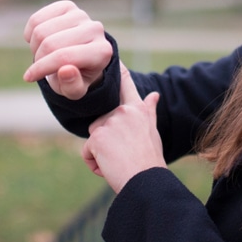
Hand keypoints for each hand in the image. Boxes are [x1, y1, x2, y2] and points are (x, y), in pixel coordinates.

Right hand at [23, 0, 113, 99]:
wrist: (79, 59)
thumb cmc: (76, 78)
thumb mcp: (74, 90)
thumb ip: (72, 86)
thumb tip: (65, 70)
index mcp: (102, 52)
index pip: (64, 57)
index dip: (41, 68)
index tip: (29, 77)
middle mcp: (96, 29)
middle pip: (49, 43)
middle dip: (38, 59)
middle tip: (40, 67)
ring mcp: (81, 15)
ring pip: (40, 30)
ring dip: (34, 47)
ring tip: (43, 55)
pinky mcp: (67, 7)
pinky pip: (37, 19)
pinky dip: (30, 33)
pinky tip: (39, 42)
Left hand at [82, 63, 164, 192]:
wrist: (146, 182)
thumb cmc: (150, 160)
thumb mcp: (151, 131)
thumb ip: (148, 111)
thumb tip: (154, 94)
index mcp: (137, 110)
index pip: (126, 85)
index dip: (120, 72)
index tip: (116, 59)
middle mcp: (123, 112)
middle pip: (100, 123)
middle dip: (105, 142)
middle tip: (125, 155)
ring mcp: (110, 123)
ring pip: (93, 138)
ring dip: (100, 154)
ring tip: (119, 162)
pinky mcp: (98, 137)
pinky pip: (87, 152)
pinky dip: (94, 164)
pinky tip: (110, 167)